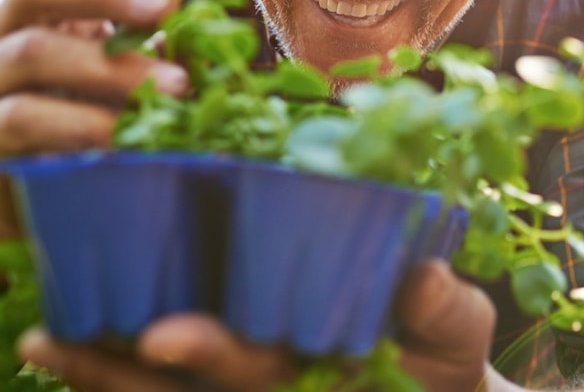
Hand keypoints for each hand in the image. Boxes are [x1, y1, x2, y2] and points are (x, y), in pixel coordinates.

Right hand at [0, 0, 187, 235]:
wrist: (54, 198)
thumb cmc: (110, 120)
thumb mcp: (139, 71)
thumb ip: (166, 43)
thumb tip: (220, 29)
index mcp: (53, 7)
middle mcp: (11, 32)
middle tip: (169, 5)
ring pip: (32, 52)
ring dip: (111, 66)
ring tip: (179, 85)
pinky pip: (20, 118)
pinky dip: (78, 122)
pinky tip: (124, 133)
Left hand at [17, 260, 495, 391]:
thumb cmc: (447, 360)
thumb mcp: (463, 335)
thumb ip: (444, 313)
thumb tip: (423, 281)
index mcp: (320, 380)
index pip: (257, 371)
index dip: (213, 352)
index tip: (165, 331)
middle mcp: (273, 391)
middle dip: (120, 373)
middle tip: (57, 340)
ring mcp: (248, 391)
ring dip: (98, 373)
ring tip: (41, 339)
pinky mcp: (235, 383)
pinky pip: (165, 391)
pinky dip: (114, 373)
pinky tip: (65, 341)